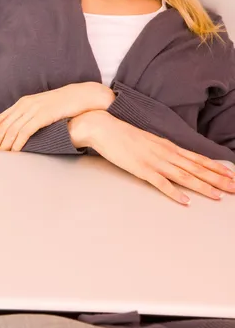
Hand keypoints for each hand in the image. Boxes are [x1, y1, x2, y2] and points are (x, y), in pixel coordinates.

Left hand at [0, 82, 114, 151]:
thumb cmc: (65, 106)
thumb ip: (31, 118)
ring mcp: (33, 109)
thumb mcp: (43, 109)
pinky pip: (25, 131)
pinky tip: (13, 153)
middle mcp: (25, 104)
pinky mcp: (43, 115)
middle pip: (2, 126)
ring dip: (2, 146)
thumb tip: (20, 133)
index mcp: (23, 103)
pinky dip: (17, 143)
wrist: (83, 97)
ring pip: (11, 130)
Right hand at [68, 110, 234, 204]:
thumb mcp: (149, 141)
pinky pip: (161, 183)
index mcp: (168, 146)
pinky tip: (185, 200)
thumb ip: (163, 150)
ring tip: (218, 196)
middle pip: (196, 168)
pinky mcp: (141, 169)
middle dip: (217, 179)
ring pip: (184, 176)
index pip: (197, 159)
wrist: (104, 127)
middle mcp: (166, 153)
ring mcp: (154, 161)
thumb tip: (175, 158)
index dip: (216, 168)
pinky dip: (174, 192)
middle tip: (234, 188)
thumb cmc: (124, 135)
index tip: (231, 175)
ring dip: (203, 186)